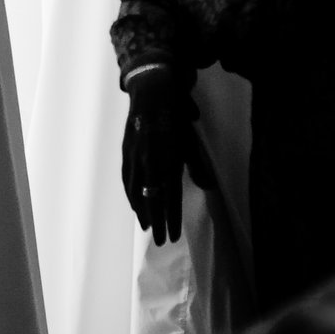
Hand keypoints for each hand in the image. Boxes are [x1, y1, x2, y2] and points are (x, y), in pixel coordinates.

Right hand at [121, 67, 214, 244]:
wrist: (151, 92)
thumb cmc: (175, 116)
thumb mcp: (190, 140)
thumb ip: (197, 165)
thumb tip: (208, 186)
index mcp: (168, 159)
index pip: (169, 198)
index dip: (170, 219)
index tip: (172, 237)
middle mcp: (150, 162)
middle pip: (152, 200)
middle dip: (156, 222)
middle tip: (159, 241)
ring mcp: (135, 157)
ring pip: (137, 192)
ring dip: (142, 212)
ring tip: (147, 227)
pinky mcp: (126, 152)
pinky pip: (127, 180)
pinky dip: (131, 195)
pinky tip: (134, 204)